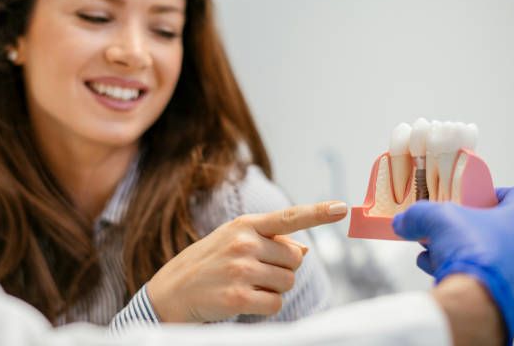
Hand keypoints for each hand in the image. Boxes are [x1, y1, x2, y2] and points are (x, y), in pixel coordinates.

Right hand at [147, 201, 346, 322]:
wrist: (172, 290)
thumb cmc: (210, 262)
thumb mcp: (235, 241)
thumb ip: (269, 241)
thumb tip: (303, 249)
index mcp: (245, 225)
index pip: (288, 217)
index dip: (317, 212)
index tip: (342, 207)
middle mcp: (244, 243)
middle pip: (295, 259)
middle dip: (282, 268)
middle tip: (255, 271)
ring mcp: (240, 269)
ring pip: (288, 282)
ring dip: (274, 288)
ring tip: (246, 285)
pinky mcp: (238, 297)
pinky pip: (275, 304)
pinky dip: (265, 306)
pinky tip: (243, 300)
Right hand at [393, 187, 513, 341]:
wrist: (477, 300)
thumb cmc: (474, 251)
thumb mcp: (436, 217)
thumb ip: (418, 214)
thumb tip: (404, 221)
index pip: (513, 196)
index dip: (488, 194)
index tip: (469, 198)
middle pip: (492, 227)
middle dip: (462, 227)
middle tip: (443, 226)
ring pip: (484, 253)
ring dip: (456, 250)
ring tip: (431, 249)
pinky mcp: (506, 295)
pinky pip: (480, 276)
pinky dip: (458, 270)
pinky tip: (435, 268)